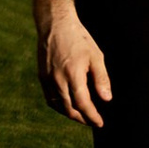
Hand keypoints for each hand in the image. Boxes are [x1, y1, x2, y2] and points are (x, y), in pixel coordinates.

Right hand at [37, 8, 112, 126]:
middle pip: (69, 109)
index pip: (83, 104)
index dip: (92, 116)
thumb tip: (107, 99)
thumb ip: (101, 79)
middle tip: (92, 121)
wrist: (56, 24)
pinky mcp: (42, 77)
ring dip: (70, 114)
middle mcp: (58, 80)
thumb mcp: (96, 56)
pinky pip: (50, 98)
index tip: (100, 123)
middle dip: (82, 118)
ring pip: (58, 106)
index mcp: (73, 74)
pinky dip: (59, 106)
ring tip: (82, 116)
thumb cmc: (79, 39)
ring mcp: (47, 79)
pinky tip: (68, 105)